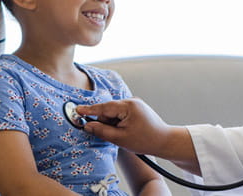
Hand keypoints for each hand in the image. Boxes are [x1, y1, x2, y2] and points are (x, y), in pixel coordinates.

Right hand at [77, 98, 201, 174]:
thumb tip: (88, 126)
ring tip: (124, 135)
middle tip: (115, 135)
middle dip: (106, 123)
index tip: (77, 110)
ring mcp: (134, 104)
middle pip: (108, 111)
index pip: (103, 107)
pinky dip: (119, 123)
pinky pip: (121, 115)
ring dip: (113, 124)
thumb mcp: (121, 138)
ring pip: (114, 114)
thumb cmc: (146, 140)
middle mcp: (131, 101)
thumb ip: (102, 131)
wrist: (165, 141)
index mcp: (128, 106)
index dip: (89, 110)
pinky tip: (127, 132)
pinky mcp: (136, 109)